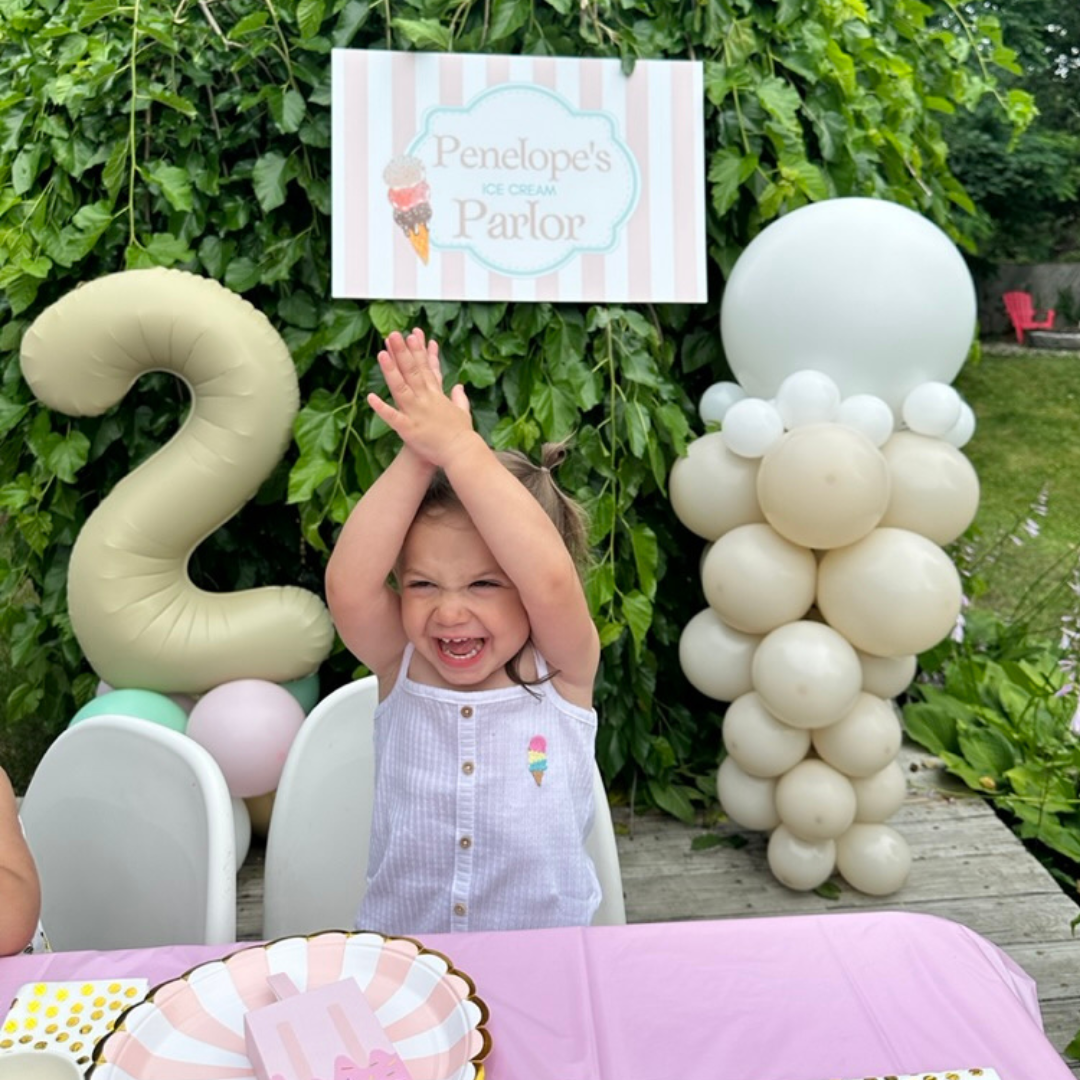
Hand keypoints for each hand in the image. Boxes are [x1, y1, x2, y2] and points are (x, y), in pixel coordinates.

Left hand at [369, 329, 473, 466]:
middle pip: (412, 372)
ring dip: (391, 371)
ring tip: (381, 354)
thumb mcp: (463, 412)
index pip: (425, 368)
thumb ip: (459, 397)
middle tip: (393, 334)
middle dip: (402, 352)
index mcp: (436, 395)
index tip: (411, 335)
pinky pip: (393, 417)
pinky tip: (370, 397)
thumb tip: (459, 386)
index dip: (417, 351)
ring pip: (401, 388)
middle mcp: (425, 400)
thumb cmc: (462, 435)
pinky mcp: (409, 430)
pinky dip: (382, 408)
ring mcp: (416, 413)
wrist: (462, 454)